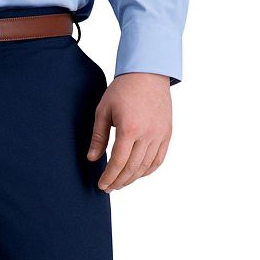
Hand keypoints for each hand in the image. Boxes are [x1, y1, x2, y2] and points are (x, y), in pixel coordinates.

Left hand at [87, 73, 171, 192]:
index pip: (118, 162)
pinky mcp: (167, 133)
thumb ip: (98, 137)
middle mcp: (148, 134)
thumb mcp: (104, 110)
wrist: (148, 72)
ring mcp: (160, 134)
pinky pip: (158, 160)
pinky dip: (147, 171)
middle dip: (118, 181)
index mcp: (130, 128)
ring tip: (120, 183)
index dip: (109, 177)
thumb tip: (92, 159)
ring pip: (145, 167)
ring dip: (132, 179)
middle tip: (108, 188)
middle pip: (132, 168)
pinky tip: (136, 174)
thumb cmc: (123, 89)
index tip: (101, 185)